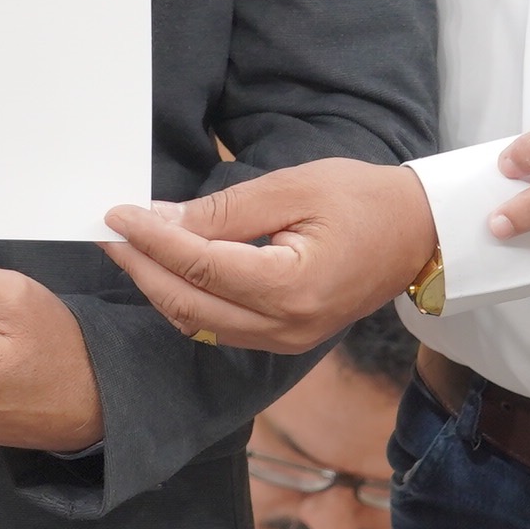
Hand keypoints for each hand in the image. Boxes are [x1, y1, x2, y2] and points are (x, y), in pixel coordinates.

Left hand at [103, 158, 434, 354]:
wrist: (419, 234)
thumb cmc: (364, 200)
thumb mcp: (292, 188)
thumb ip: (225, 211)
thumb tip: (163, 220)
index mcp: (292, 286)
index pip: (199, 266)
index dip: (151, 240)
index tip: (118, 215)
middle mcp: (286, 326)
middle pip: (189, 306)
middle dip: (141, 268)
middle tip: (110, 234)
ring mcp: (286, 340)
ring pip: (199, 324)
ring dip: (158, 288)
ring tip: (130, 249)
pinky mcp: (286, 339)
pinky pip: (220, 328)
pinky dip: (187, 301)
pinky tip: (169, 271)